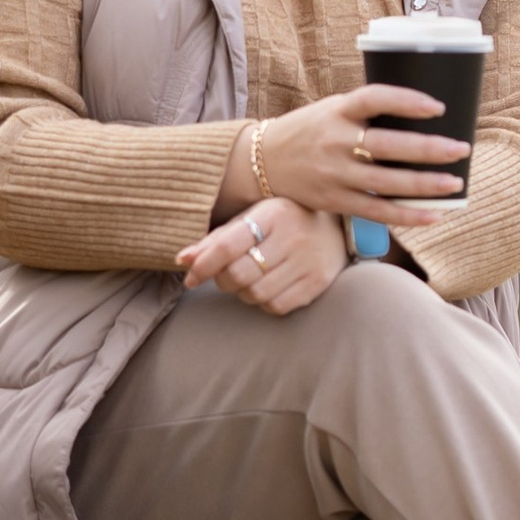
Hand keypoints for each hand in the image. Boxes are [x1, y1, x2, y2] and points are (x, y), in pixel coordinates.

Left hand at [176, 196, 349, 313]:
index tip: (190, 278)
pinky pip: (276, 306)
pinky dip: (264, 302)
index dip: (203, 265)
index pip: (227, 245)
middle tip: (224, 275)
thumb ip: (216, 240)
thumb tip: (183, 260)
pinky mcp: (317, 283)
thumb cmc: (281, 222)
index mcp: (273, 213)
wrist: (336, 229)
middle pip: (239, 274)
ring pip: (255, 294)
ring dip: (243, 292)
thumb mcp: (250, 220)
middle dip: (222, 280)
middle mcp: (293, 236)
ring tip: (249, 278)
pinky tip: (268, 286)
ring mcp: (308, 262)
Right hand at [212, 84, 460, 231]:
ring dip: (426, 185)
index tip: (438, 107)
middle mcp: (335, 141)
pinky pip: (377, 211)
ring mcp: (334, 174)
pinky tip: (434, 215)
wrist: (261, 161)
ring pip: (387, 183)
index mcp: (336, 111)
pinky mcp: (335, 200)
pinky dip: (408, 215)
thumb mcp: (331, 110)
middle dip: (429, 149)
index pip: (375, 99)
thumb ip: (366, 113)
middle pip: (388, 146)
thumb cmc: (308, 131)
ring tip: (456, 183)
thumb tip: (420, 115)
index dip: (407, 101)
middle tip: (461, 149)